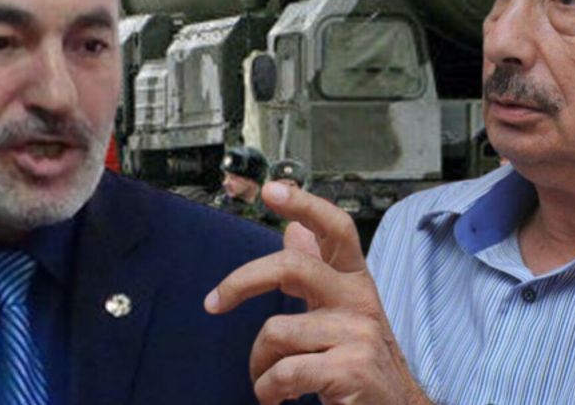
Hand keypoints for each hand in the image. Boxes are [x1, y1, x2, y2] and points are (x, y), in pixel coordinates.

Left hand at [205, 182, 430, 404]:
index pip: (336, 228)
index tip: (272, 190)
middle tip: (214, 303)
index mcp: (356, 281)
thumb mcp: (341, 312)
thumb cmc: (361, 362)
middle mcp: (360, 301)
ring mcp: (358, 334)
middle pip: (292, 266)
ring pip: (276, 331)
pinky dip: (269, 389)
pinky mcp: (351, 369)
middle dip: (241, 282)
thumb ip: (318, 271)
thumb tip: (292, 230)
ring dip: (259, 363)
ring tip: (268, 380)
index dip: (305, 204)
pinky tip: (277, 397)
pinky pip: (285, 372)